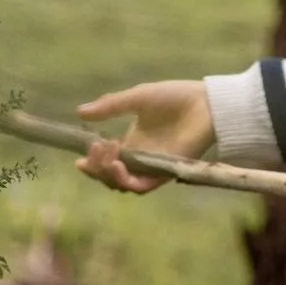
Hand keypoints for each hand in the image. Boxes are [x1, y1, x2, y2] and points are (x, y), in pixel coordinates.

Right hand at [75, 81, 214, 194]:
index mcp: (132, 145)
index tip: (80, 157)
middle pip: (110, 178)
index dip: (91, 165)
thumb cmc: (175, 97)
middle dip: (97, 168)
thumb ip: (110, 106)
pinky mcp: (166, 173)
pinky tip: (119, 163)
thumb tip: (80, 112)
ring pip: (123, 186)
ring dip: (109, 175)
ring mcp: (153, 168)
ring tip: (109, 156)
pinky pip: (143, 187)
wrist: (205, 102)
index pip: (106, 164)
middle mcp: (140, 160)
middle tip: (96, 148)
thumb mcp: (137, 98)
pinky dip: (127, 180)